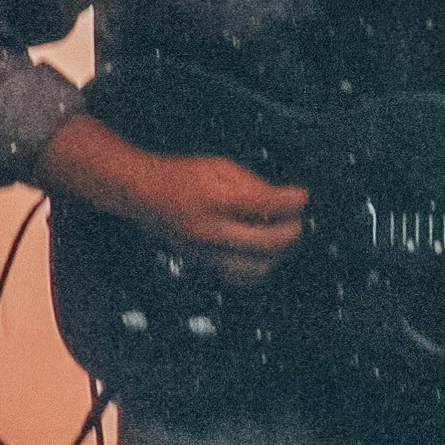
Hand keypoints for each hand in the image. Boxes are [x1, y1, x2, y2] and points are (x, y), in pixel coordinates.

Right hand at [41, 121, 308, 285]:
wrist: (142, 195)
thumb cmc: (181, 176)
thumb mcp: (219, 167)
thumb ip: (252, 185)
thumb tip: (286, 201)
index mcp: (214, 199)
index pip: (265, 204)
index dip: (292, 202)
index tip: (302, 197)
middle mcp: (210, 230)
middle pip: (266, 242)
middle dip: (290, 232)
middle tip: (297, 222)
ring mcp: (205, 252)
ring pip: (255, 268)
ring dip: (276, 255)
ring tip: (281, 239)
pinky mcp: (202, 264)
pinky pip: (239, 276)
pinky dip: (257, 268)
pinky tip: (263, 255)